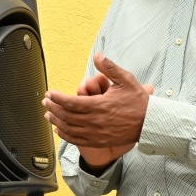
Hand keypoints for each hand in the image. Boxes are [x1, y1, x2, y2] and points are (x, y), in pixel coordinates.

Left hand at [43, 54, 154, 168]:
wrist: (149, 123)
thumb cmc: (138, 101)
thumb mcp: (126, 80)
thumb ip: (110, 68)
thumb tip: (97, 54)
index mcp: (99, 105)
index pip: (71, 102)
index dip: (57, 98)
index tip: (49, 93)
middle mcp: (94, 121)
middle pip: (66, 115)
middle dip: (53, 107)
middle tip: (45, 101)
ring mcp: (95, 133)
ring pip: (69, 128)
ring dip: (56, 121)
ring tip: (48, 114)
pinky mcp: (98, 141)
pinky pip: (76, 140)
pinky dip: (65, 135)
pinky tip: (59, 130)